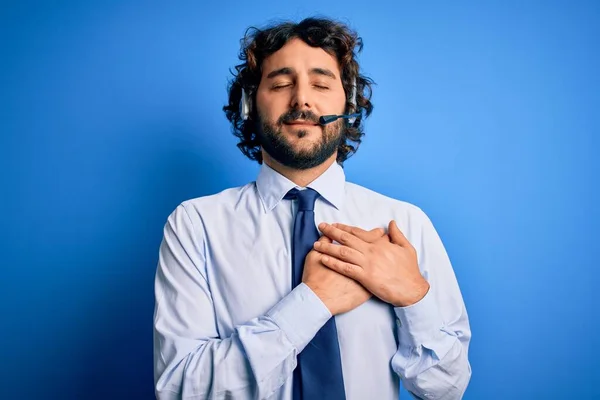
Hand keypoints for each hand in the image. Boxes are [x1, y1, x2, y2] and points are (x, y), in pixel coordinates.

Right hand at [302, 228, 385, 314]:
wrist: (319, 300)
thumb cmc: (315, 278)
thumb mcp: (314, 256)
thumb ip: (323, 242)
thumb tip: (328, 234)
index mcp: (349, 253)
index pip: (365, 239)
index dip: (373, 234)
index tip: (379, 231)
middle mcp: (360, 264)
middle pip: (377, 251)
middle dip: (383, 244)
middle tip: (388, 240)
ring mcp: (364, 278)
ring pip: (380, 267)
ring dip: (385, 259)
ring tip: (388, 254)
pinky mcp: (365, 291)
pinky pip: (377, 282)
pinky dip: (382, 276)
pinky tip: (386, 273)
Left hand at [315, 221, 429, 306]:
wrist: (411, 290)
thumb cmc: (409, 271)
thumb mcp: (407, 248)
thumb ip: (397, 234)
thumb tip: (391, 223)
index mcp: (379, 244)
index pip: (358, 233)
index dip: (344, 228)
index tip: (335, 225)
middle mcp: (371, 252)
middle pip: (347, 239)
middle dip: (332, 231)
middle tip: (321, 226)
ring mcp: (367, 264)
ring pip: (343, 252)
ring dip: (328, 246)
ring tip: (316, 243)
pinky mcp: (365, 277)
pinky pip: (345, 268)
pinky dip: (334, 263)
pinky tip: (324, 259)